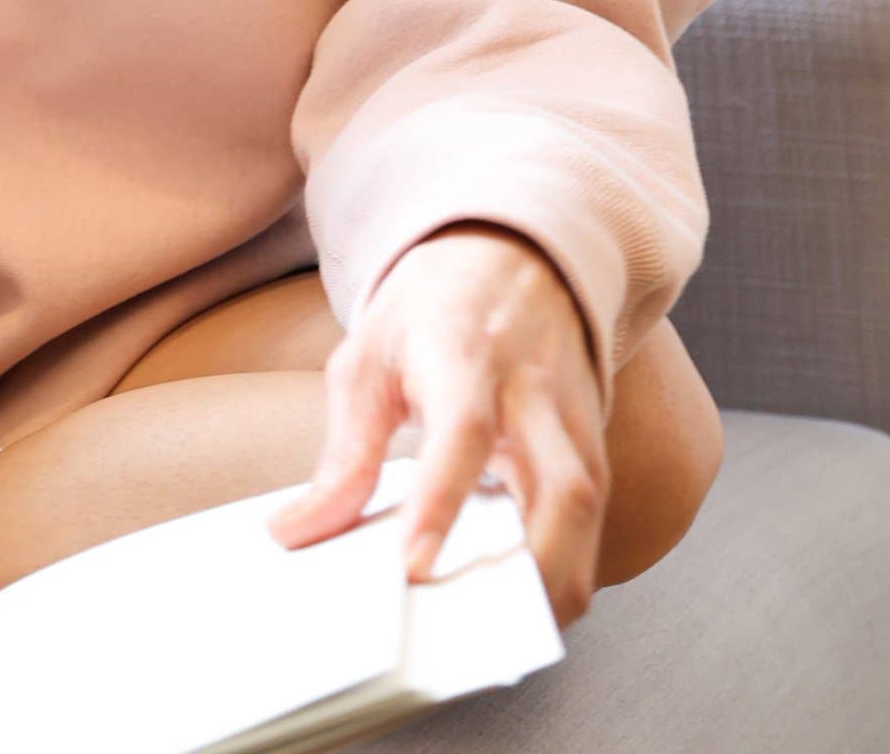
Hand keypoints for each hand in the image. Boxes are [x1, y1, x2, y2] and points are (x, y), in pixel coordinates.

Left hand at [265, 222, 609, 628]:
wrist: (512, 252)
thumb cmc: (431, 310)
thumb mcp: (368, 357)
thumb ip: (343, 452)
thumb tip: (295, 534)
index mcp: (467, 354)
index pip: (463, 431)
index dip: (441, 503)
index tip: (412, 569)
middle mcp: (534, 388)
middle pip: (562, 485)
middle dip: (532, 569)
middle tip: (478, 632)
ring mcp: (574, 415)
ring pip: (591, 507)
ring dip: (555, 580)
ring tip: (502, 636)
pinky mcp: (592, 439)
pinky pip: (593, 513)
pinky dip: (565, 565)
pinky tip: (518, 601)